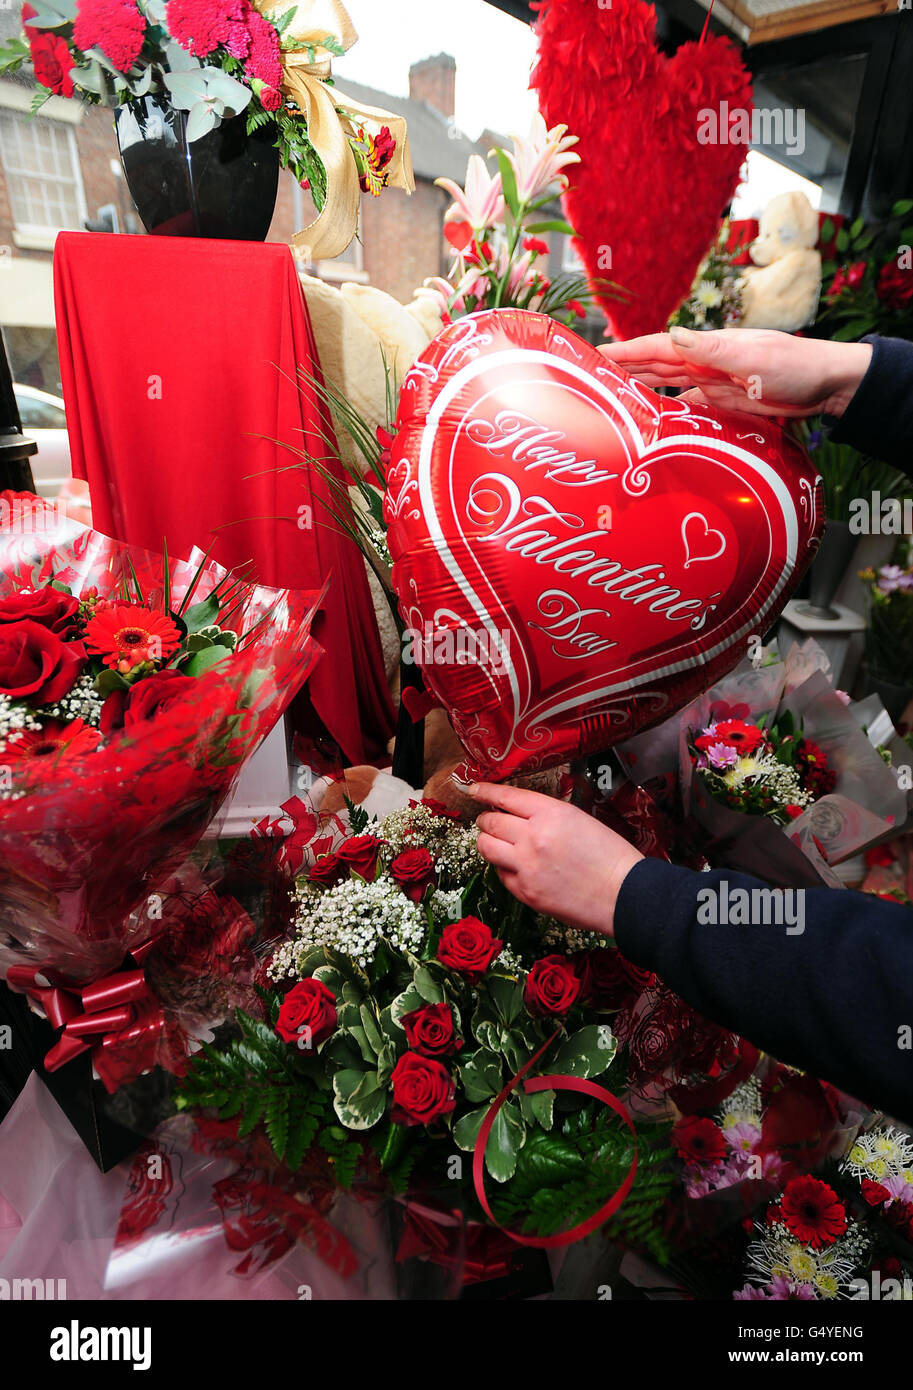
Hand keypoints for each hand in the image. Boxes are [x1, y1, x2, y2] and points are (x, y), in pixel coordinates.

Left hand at [470, 781, 643, 937]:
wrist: (624, 894)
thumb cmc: (610, 856)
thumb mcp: (579, 820)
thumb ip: (547, 816)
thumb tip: (519, 816)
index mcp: (551, 813)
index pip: (506, 796)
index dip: (485, 791)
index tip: (474, 789)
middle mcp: (533, 837)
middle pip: (491, 822)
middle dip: (486, 820)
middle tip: (488, 821)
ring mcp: (526, 866)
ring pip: (487, 847)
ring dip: (488, 842)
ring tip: (497, 843)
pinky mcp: (525, 892)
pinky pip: (501, 874)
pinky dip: (504, 868)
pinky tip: (517, 867)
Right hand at [600, 326, 872, 418]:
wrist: (828, 386)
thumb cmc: (796, 365)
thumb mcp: (753, 357)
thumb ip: (713, 350)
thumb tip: (673, 336)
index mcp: (706, 348)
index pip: (653, 348)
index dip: (620, 351)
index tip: (590, 353)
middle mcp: (702, 363)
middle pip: (651, 365)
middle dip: (619, 368)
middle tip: (584, 376)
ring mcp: (711, 383)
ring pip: (664, 385)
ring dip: (637, 389)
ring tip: (606, 397)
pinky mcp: (722, 403)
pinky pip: (685, 407)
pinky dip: (665, 411)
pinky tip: (649, 420)